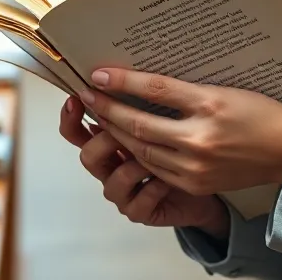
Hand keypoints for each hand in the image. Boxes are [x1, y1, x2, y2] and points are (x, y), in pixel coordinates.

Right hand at [59, 97, 228, 237]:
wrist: (210, 183)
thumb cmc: (189, 144)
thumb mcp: (169, 116)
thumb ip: (148, 103)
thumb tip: (134, 70)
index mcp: (110, 139)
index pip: (77, 131)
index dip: (71, 117)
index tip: (80, 95)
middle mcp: (112, 166)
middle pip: (88, 156)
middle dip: (105, 139)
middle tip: (123, 125)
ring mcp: (124, 193)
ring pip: (113, 182)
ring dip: (132, 165)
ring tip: (157, 153)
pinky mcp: (142, 212)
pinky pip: (138, 204)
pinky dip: (152, 189)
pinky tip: (168, 181)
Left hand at [78, 69, 281, 197]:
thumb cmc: (260, 112)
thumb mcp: (225, 89)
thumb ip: (187, 89)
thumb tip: (146, 81)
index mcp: (209, 104)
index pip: (155, 89)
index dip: (123, 81)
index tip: (98, 73)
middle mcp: (200, 137)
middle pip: (141, 124)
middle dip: (108, 110)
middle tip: (88, 95)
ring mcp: (196, 165)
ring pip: (142, 149)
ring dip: (117, 133)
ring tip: (99, 117)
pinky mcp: (196, 183)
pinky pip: (156, 168)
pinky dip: (136, 154)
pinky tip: (124, 141)